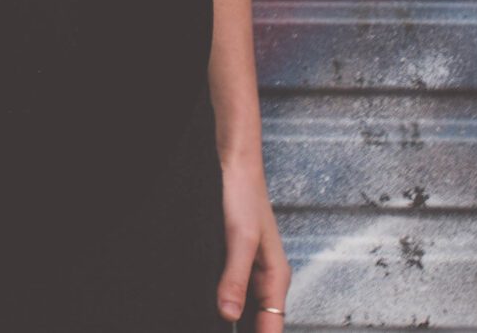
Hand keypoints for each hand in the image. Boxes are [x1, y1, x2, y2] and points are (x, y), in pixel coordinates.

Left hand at [215, 150, 289, 326]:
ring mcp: (248, 268)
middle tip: (211, 329)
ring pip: (242, 306)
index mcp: (275, 278)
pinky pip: (228, 287)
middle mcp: (264, 277)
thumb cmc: (243, 195)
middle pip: (258, 321)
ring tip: (203, 321)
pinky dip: (218, 298)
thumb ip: (235, 277)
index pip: (273, 326)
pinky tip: (200, 301)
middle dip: (242, 331)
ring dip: (230, 317)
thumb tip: (229, 315)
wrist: (232, 161)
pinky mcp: (231, 258)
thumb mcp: (239, 239)